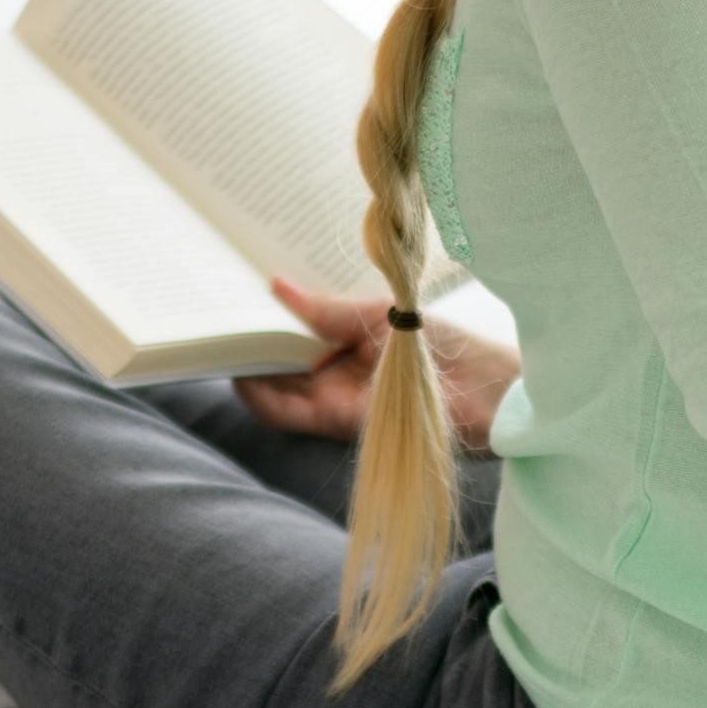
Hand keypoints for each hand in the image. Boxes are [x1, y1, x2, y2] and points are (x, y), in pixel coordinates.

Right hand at [234, 277, 520, 454]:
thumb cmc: (449, 345)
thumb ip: (326, 309)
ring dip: (245, 369)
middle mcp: (339, 372)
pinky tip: (241, 374)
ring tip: (219, 344)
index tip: (238, 296)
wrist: (490, 393)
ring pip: (274, 389)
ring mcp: (336, 398)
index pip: (296, 331)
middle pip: (279, 360)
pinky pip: (286, 412)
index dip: (267, 318)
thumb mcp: (381, 313)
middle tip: (216, 318)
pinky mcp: (338, 421)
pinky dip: (259, 396)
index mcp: (352, 342)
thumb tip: (277, 286)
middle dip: (249, 343)